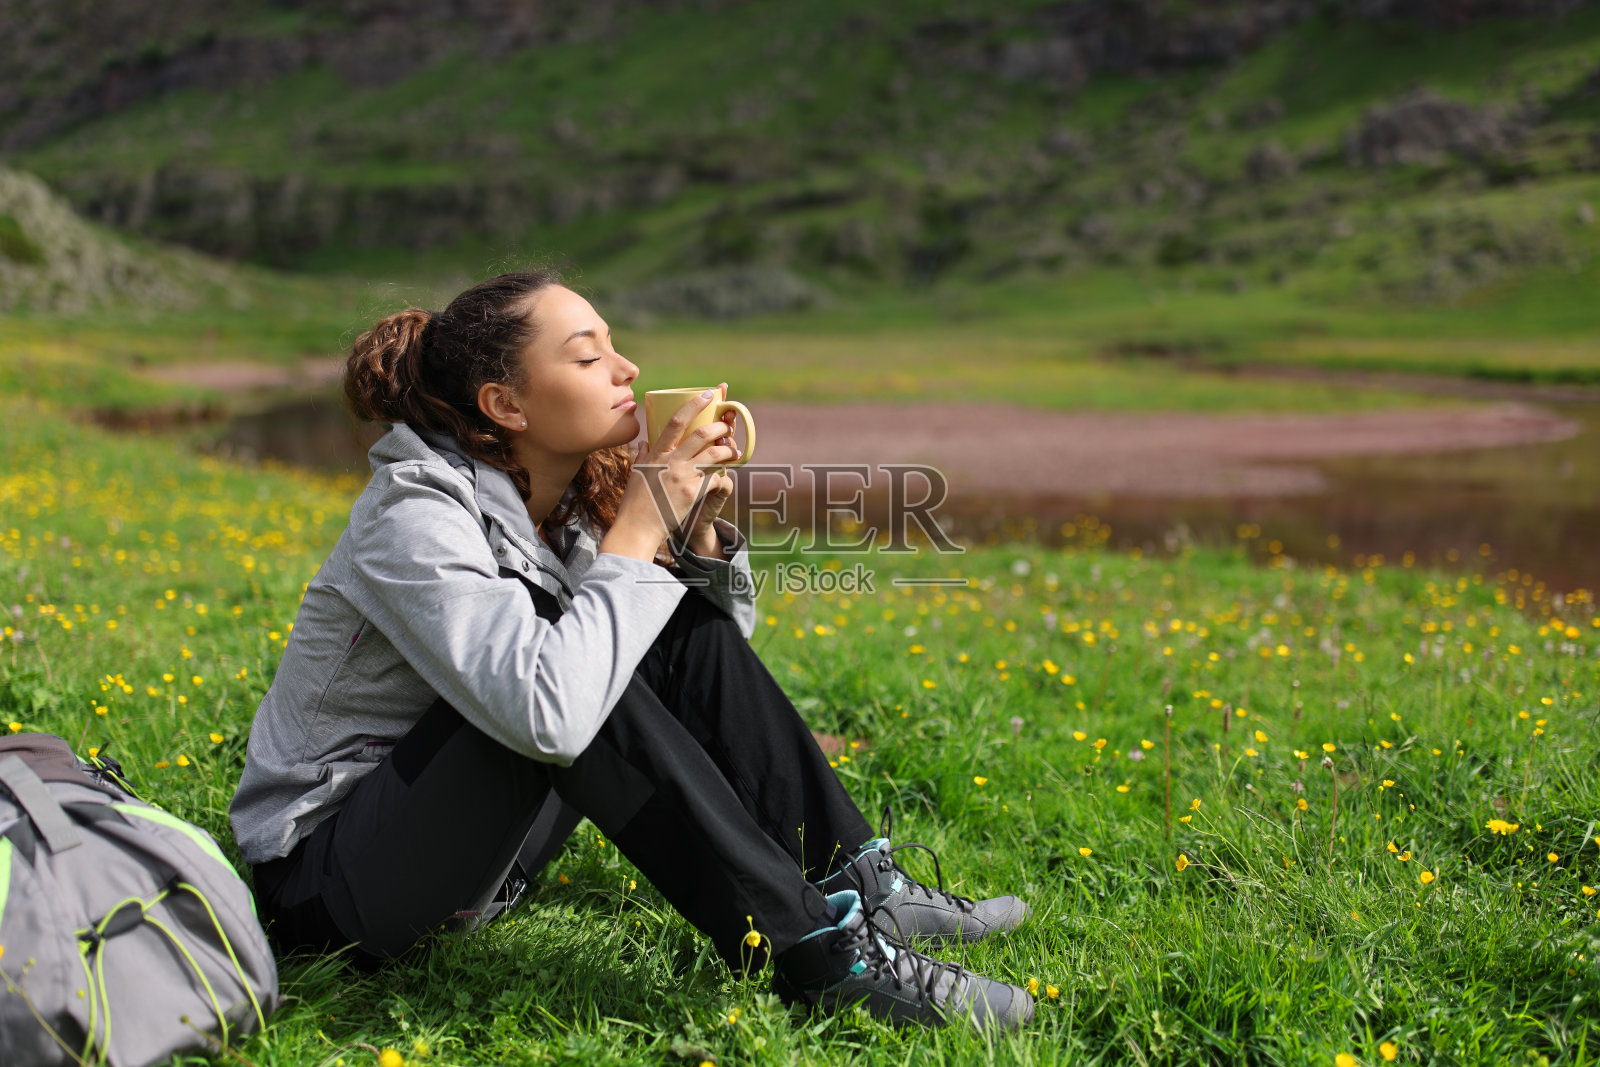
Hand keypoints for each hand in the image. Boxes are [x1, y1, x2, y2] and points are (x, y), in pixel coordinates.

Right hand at [600, 383, 740, 561]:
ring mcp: (684, 476)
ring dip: (728, 449)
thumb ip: (642, 456)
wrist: (638, 528)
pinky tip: (724, 475)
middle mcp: (671, 461)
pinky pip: (714, 477)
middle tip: (727, 426)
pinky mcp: (693, 492)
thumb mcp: (636, 474)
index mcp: (657, 453)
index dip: (694, 405)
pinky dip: (721, 475)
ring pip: (714, 454)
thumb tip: (645, 442)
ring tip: (734, 449)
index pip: (677, 421)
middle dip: (720, 427)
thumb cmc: (635, 503)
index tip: (707, 394)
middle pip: (702, 434)